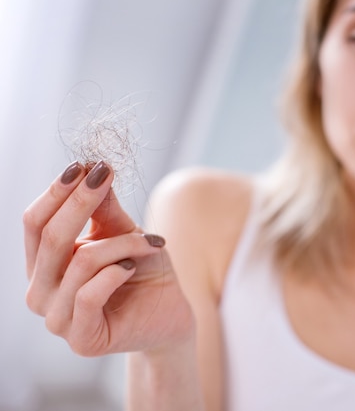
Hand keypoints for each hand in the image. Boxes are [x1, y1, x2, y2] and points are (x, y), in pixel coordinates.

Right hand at [24, 161, 193, 355]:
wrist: (170, 313)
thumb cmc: (144, 271)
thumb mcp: (125, 233)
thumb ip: (104, 208)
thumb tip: (90, 169)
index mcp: (43, 265)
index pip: (35, 223)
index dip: (58, 191)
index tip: (87, 165)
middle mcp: (40, 291)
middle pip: (50, 237)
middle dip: (81, 201)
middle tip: (106, 175)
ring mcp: (56, 319)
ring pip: (81, 261)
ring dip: (122, 243)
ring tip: (150, 242)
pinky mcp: (81, 338)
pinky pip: (90, 294)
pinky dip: (118, 272)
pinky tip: (134, 267)